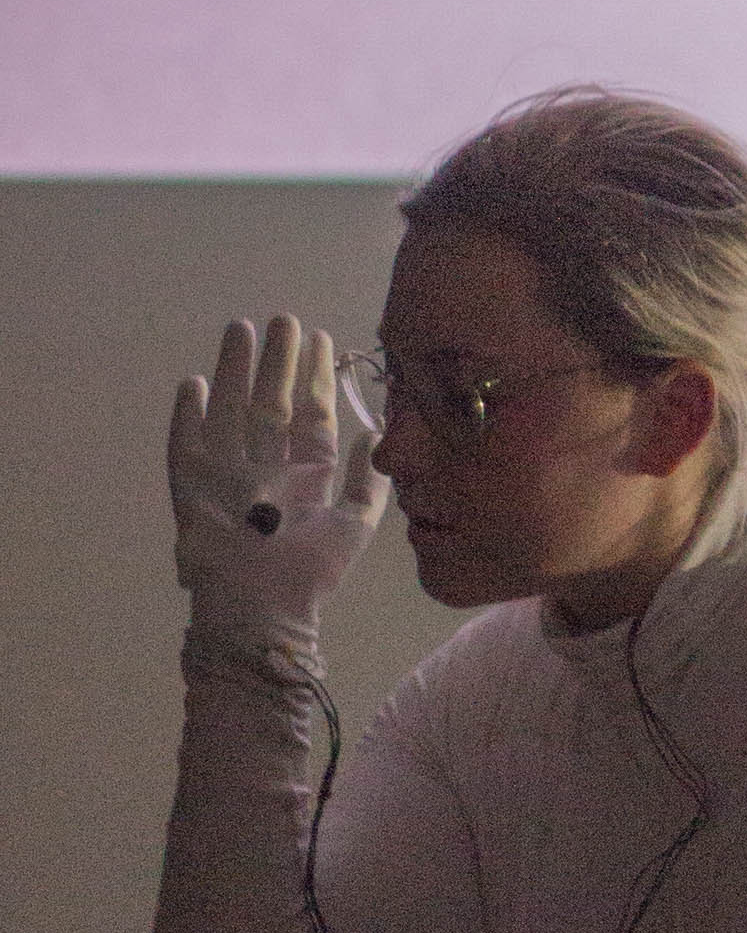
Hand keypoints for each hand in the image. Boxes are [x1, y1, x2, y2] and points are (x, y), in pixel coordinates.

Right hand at [168, 317, 386, 648]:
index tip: (321, 339)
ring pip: (231, 412)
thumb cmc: (309, 575)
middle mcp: (266, 467)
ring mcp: (228, 476)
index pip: (311, 414)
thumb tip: (374, 433)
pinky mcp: (194, 490)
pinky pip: (186, 447)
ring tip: (240, 330)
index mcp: (306, 473)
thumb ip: (369, 480)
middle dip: (278, 362)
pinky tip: (193, 384)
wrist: (263, 613)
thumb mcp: (355, 526)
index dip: (316, 377)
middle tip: (284, 319)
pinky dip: (188, 418)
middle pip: (271, 403)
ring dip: (235, 372)